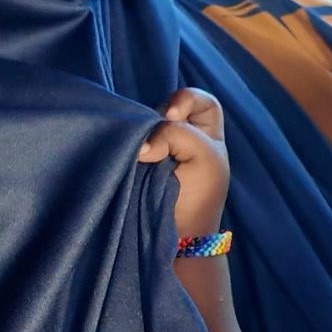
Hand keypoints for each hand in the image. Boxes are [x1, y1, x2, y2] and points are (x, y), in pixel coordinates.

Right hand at [138, 87, 228, 238]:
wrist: (176, 233)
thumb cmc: (199, 195)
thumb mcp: (204, 157)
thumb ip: (176, 134)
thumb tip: (140, 145)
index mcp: (205, 132)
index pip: (199, 99)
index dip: (186, 98)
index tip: (174, 114)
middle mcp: (180, 136)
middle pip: (165, 108)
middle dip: (159, 118)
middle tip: (156, 136)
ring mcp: (155, 148)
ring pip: (143, 125)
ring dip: (140, 133)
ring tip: (143, 153)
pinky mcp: (132, 161)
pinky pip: (125, 143)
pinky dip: (125, 145)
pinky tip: (128, 156)